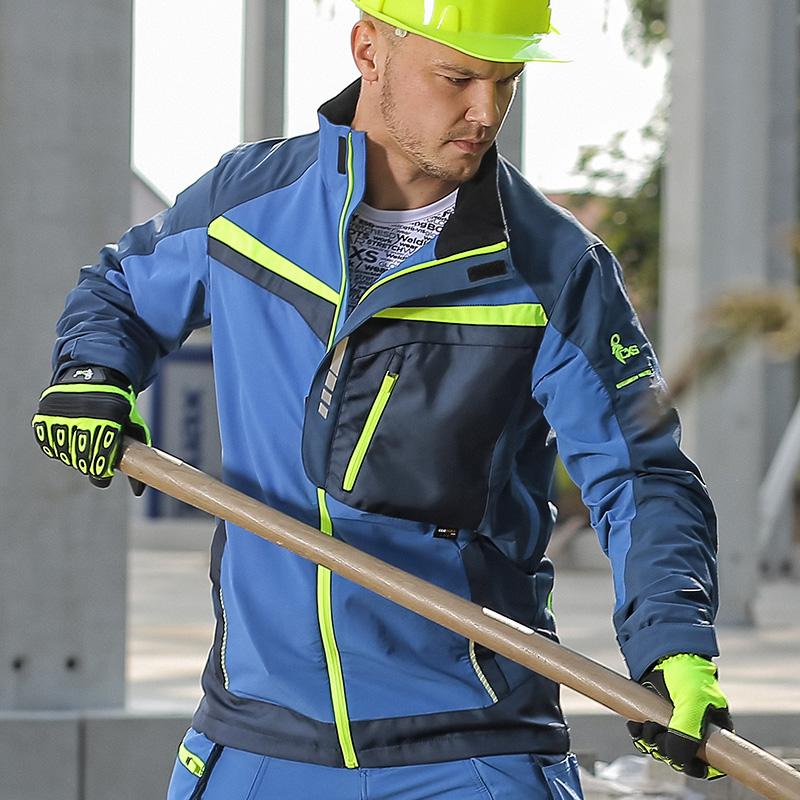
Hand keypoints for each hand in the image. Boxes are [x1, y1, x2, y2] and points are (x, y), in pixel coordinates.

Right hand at [32, 365, 151, 494]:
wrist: (94, 377)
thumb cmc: (119, 407)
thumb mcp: (133, 424)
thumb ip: (137, 454)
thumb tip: (138, 491)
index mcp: (110, 418)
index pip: (102, 459)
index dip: (102, 473)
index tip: (104, 474)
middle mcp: (84, 416)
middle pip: (83, 460)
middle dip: (90, 466)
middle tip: (95, 462)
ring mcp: (62, 416)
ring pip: (66, 454)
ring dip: (74, 457)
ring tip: (83, 448)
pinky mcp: (45, 417)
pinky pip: (50, 445)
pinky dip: (59, 448)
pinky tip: (69, 441)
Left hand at [627, 653, 732, 778]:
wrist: (662, 652)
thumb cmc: (687, 674)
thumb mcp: (694, 701)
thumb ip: (688, 731)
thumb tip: (677, 759)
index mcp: (714, 731)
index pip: (711, 764)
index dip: (697, 768)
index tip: (684, 761)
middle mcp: (695, 732)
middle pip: (682, 759)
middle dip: (667, 751)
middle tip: (657, 733)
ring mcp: (674, 726)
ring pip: (662, 749)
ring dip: (651, 741)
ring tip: (647, 725)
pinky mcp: (655, 718)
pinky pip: (646, 738)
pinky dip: (638, 734)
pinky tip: (634, 726)